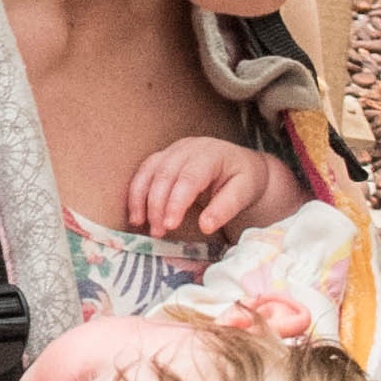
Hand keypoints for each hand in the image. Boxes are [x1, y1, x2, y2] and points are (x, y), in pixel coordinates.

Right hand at [127, 135, 278, 240]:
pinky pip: (143, 171)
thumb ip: (225, 209)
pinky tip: (136, 213)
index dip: (176, 202)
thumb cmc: (244, 180)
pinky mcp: (163, 157)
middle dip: (156, 205)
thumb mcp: (244, 194)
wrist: (242, 165)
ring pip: (149, 170)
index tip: (170, 226)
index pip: (189, 178)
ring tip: (139, 224)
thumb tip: (205, 227)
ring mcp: (173, 150)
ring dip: (140, 198)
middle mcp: (189, 148)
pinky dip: (136, 192)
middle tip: (158, 232)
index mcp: (211, 154)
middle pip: (165, 174)